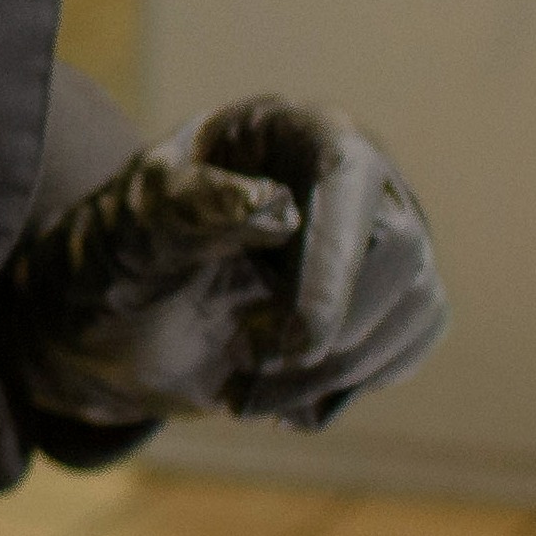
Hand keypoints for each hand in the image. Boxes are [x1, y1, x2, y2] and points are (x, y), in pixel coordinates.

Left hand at [0, 97, 446, 440]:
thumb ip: (193, 205)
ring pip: (414, 304)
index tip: (299, 336)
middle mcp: (356, 179)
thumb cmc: (125, 245)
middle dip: (331, 326)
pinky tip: (281, 403)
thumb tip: (275, 208)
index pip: (345, 173)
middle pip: (399, 248)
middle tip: (253, 363)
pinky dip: (346, 388)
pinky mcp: (389, 298)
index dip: (332, 256)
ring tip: (249, 393)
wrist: (121, 312)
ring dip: (336, 369)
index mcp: (293, 132)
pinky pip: (408, 344)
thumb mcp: (136, 221)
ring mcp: (383, 238)